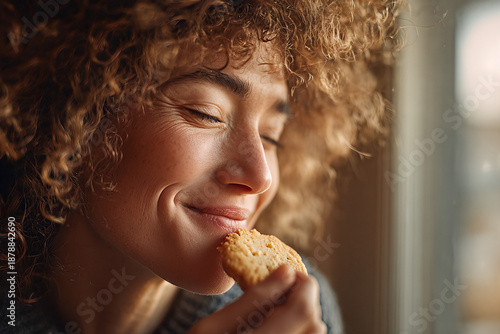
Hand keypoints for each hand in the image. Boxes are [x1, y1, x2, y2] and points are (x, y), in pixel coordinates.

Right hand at [189, 265, 326, 333]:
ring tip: (276, 311)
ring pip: (315, 333)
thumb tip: (286, 271)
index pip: (302, 310)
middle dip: (303, 299)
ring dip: (302, 316)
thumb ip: (252, 299)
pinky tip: (277, 325)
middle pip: (314, 323)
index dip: (303, 285)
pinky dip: (299, 329)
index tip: (287, 273)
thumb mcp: (213, 326)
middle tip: (281, 291)